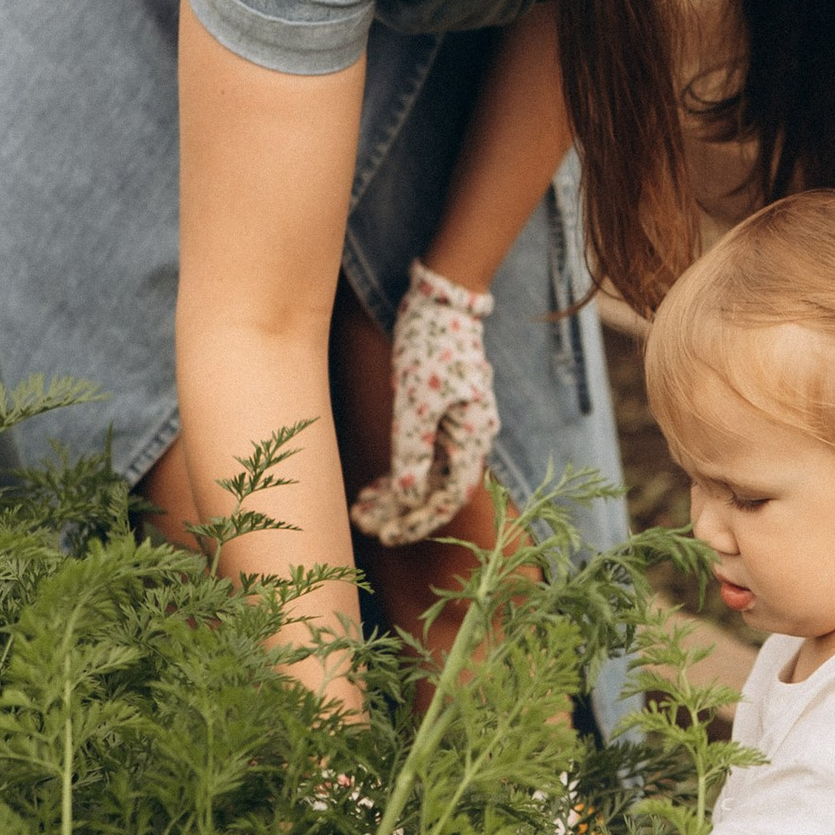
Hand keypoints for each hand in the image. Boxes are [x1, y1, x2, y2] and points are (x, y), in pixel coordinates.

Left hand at [349, 260, 498, 547]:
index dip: (418, 521)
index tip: (385, 533)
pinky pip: (422, 456)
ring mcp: (456, 427)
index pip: (449, 497)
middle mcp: (470, 438)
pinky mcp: (440, 415)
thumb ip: (413, 451)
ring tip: (362, 508)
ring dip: (396, 495)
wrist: (441, 300)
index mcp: (473, 438)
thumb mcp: (416, 400)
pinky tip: (374, 485)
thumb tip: (407, 497)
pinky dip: (399, 472)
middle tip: (363, 524)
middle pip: (438, 491)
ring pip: (427, 476)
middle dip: (401, 512)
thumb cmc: (431, 345)